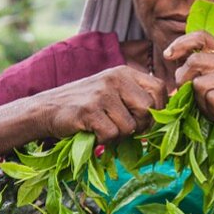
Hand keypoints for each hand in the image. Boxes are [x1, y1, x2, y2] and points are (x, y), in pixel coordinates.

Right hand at [37, 66, 167, 142]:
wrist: (47, 108)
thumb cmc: (86, 105)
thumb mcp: (113, 92)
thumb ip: (136, 98)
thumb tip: (166, 117)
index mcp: (125, 73)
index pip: (159, 89)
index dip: (158, 110)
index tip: (145, 120)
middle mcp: (115, 79)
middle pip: (149, 109)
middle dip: (141, 126)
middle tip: (125, 129)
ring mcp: (102, 94)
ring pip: (131, 126)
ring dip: (120, 135)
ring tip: (104, 128)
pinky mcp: (89, 111)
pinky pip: (112, 134)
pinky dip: (105, 140)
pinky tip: (93, 132)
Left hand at [164, 32, 213, 148]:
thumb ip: (207, 74)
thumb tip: (175, 77)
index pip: (201, 36)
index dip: (180, 43)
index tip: (168, 56)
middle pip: (193, 63)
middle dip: (186, 84)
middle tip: (199, 101)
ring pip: (199, 84)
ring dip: (203, 104)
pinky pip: (212, 99)